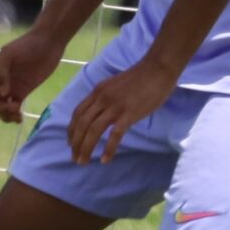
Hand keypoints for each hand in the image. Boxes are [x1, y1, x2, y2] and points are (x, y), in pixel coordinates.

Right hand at [0, 30, 65, 123]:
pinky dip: (14, 115)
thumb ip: (0, 73)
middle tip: (13, 106)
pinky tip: (19, 119)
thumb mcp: (9, 54)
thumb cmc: (26, 45)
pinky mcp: (22, 91)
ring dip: (5, 114)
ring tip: (17, 114)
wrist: (48, 43)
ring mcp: (10, 88)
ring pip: (1, 107)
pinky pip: (14, 107)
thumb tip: (3, 94)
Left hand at [65, 61, 179, 163]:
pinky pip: (114, 135)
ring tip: (83, 161)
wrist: (158, 68)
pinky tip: (105, 159)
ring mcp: (115, 106)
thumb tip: (103, 113)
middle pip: (82, 124)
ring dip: (86, 148)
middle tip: (75, 158)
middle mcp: (102, 99)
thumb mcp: (115, 85)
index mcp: (97, 91)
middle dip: (76, 143)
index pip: (78, 113)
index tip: (71, 143)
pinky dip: (108, 149)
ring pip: (93, 130)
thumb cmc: (141, 77)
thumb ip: (106, 97)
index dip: (71, 130)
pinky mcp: (129, 113)